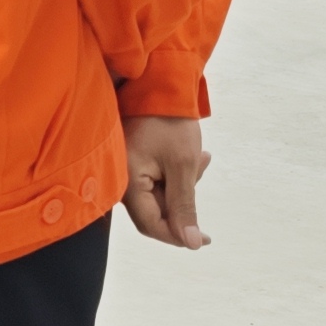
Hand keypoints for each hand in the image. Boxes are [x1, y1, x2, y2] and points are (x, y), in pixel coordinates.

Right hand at [122, 116, 210, 248]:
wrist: (159, 83)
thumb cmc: (169, 122)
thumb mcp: (183, 165)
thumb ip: (184, 206)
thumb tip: (191, 242)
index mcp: (126, 183)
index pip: (151, 225)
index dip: (177, 235)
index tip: (204, 239)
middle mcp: (121, 180)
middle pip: (155, 211)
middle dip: (183, 201)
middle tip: (200, 170)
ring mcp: (126, 170)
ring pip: (159, 194)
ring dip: (184, 183)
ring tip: (200, 157)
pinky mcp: (134, 161)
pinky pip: (156, 179)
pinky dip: (177, 173)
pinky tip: (193, 155)